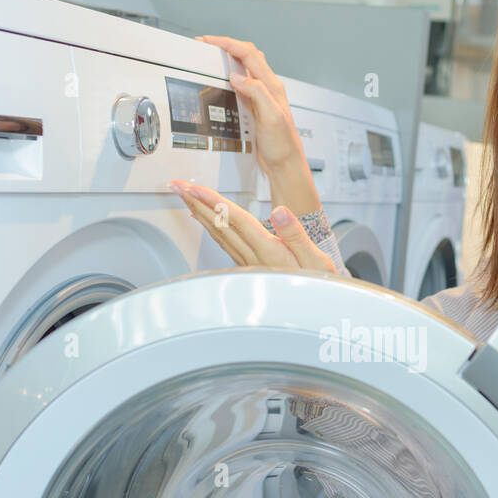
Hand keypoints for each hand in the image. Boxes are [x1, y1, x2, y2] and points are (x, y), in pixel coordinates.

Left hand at [169, 179, 335, 273]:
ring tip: (186, 196)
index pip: (236, 221)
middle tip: (177, 186)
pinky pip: (224, 243)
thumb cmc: (321, 286)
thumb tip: (279, 212)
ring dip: (200, 212)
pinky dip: (211, 227)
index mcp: (270, 252)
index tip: (195, 188)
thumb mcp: (317, 261)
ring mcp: (249, 263)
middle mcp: (254, 258)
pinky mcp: (249, 266)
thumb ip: (296, 235)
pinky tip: (205, 219)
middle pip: (220, 225)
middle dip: (196, 203)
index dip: (214, 202)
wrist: (318, 311)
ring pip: (218, 233)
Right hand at [194, 35, 302, 175]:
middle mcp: (268, 88)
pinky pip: (242, 85)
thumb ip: (257, 93)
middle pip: (247, 55)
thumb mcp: (271, 117)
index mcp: (272, 86)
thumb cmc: (283, 145)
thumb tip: (238, 76)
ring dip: (228, 58)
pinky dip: (229, 77)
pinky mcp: (256, 108)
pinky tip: (221, 82)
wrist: (285, 165)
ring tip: (212, 57)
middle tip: (207, 45)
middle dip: (227, 45)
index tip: (209, 41)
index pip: (248, 54)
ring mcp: (262, 97)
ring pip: (245, 68)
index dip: (228, 44)